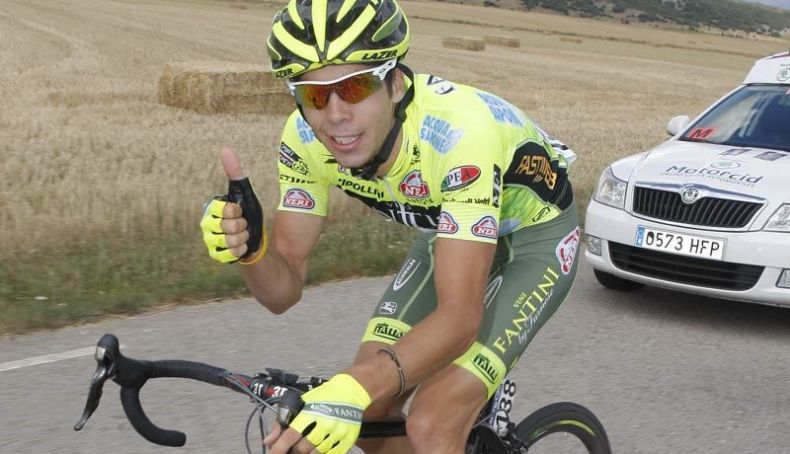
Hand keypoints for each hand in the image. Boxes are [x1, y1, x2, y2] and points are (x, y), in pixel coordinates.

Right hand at [200, 148, 262, 262]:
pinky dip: (242, 250)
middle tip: (244, 226)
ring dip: (243, 238)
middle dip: (242, 225)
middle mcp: (207, 225)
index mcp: (211, 209)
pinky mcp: (217, 257)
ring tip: (244, 237)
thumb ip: (235, 173)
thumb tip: (226, 149)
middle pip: (226, 225)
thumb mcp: (245, 194)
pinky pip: (230, 253)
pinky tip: (243, 248)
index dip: (236, 212)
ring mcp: (210, 242)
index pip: (223, 209)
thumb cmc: (252, 218)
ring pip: (229, 239)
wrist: (261, 243)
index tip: (240, 212)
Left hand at [264, 374, 370, 453]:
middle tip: (291, 449)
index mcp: (311, 412)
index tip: (273, 453)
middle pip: (302, 448)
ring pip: (316, 453)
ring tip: (304, 449)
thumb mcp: (301, 403)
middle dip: (293, 451)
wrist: (350, 392)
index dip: (279, 448)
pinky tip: (317, 449)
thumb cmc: (323, 397)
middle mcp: (325, 423)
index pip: (291, 435)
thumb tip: (268, 441)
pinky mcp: (348, 439)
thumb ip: (282, 422)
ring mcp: (338, 432)